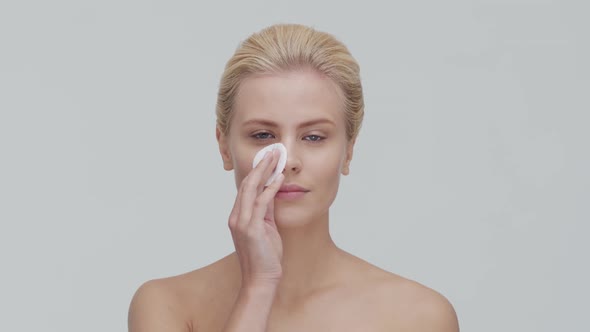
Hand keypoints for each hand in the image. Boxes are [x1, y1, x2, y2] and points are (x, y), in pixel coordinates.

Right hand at [228, 149, 284, 287]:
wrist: (261, 280)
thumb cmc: (265, 257)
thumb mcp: (266, 229)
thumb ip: (266, 212)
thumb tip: (272, 194)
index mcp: (238, 217)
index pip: (245, 188)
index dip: (256, 171)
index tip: (267, 158)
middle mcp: (236, 217)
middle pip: (247, 184)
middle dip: (260, 165)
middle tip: (272, 151)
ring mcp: (242, 223)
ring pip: (251, 189)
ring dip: (265, 171)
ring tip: (276, 158)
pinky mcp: (251, 229)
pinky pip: (262, 203)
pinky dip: (270, 188)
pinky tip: (279, 178)